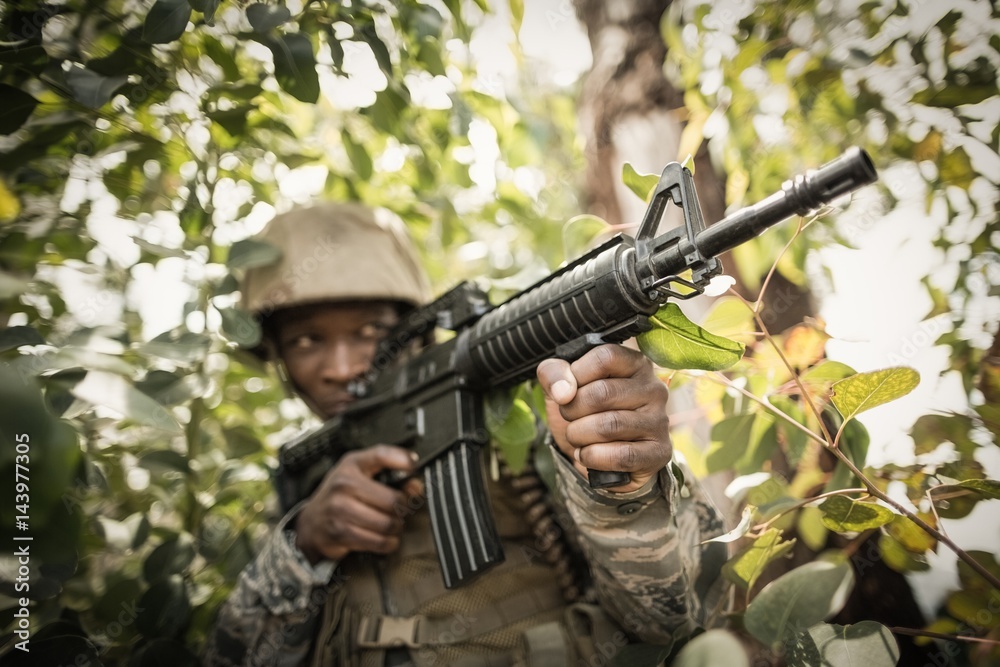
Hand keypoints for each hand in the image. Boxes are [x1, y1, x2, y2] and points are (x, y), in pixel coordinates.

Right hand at [294, 445, 422, 563]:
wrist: (311, 522)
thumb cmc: (341, 495)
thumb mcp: (362, 474)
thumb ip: (391, 473)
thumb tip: (416, 487)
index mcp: (352, 465)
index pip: (381, 455)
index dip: (402, 460)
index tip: (413, 466)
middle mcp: (344, 485)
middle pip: (394, 500)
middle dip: (403, 508)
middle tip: (400, 510)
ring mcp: (340, 509)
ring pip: (388, 523)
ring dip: (396, 528)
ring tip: (392, 524)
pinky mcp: (340, 533)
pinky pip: (378, 541)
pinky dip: (388, 543)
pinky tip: (386, 538)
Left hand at [536, 344, 671, 492]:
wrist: (601, 462)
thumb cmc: (585, 413)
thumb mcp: (562, 386)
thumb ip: (553, 373)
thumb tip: (563, 391)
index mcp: (635, 363)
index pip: (604, 357)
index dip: (576, 374)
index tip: (567, 390)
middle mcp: (654, 388)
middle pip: (602, 393)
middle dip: (572, 409)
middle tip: (569, 417)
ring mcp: (659, 420)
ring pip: (609, 425)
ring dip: (579, 435)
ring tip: (577, 437)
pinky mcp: (659, 451)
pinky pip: (621, 455)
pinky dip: (592, 457)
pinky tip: (586, 454)